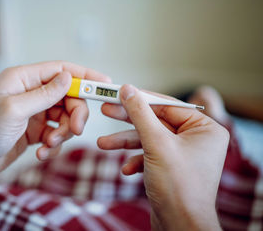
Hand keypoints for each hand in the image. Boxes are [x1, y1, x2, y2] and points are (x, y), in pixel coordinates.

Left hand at [0, 61, 109, 182]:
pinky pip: (54, 133)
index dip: (84, 76)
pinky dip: (53, 145)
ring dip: (62, 133)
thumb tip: (68, 77)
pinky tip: (41, 153)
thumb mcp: (15, 110)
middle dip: (75, 113)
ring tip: (49, 145)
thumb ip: (44, 94)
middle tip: (76, 130)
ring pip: (63, 117)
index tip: (104, 84)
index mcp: (22, 79)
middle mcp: (29, 92)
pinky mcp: (33, 131)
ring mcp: (32, 112)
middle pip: (67, 96)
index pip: (60, 70)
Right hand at [98, 85, 228, 229]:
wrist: (179, 226)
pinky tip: (126, 170)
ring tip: (103, 144)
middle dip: (128, 121)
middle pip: (156, 121)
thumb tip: (128, 90)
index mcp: (204, 129)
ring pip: (150, 139)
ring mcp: (184, 154)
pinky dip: (136, 160)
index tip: (118, 93)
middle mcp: (197, 139)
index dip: (140, 98)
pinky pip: (151, 155)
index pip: (167, 105)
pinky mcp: (172, 167)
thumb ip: (140, 113)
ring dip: (126, 143)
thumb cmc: (178, 187)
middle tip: (106, 110)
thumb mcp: (156, 143)